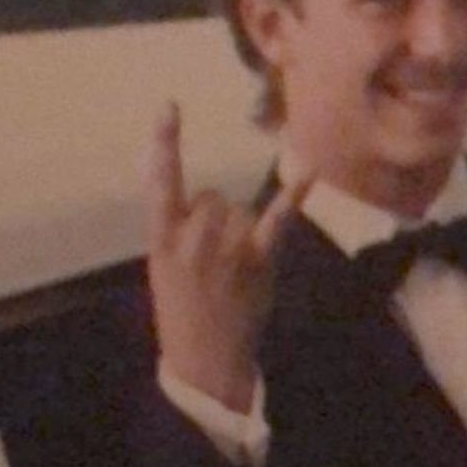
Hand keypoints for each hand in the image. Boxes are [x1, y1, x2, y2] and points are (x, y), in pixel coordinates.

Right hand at [146, 102, 309, 411]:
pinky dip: (293, 195)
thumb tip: (206, 205)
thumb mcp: (162, 268)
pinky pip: (277, 219)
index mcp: (161, 240)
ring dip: (240, 230)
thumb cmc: (180, 311)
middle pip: (211, 197)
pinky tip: (306, 171)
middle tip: (210, 257)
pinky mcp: (260, 258)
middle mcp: (194, 238)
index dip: (163, 143)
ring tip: (232, 269)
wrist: (205, 360)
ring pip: (241, 210)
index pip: (160, 183)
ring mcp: (229, 247)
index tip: (170, 106)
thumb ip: (178, 231)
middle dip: (213, 217)